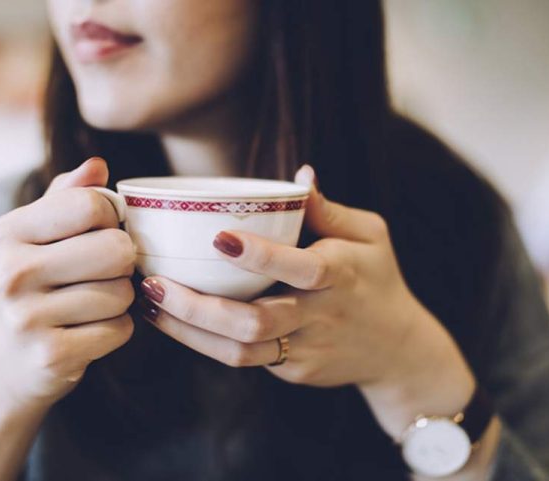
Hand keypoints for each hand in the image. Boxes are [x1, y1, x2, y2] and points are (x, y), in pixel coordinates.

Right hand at [0, 157, 136, 409]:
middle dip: (122, 261)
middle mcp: (9, 272)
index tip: (100, 232)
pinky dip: (117, 330)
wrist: (8, 363)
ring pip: (122, 292)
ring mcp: (27, 318)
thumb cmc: (35, 286)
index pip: (90, 204)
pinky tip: (90, 330)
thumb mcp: (38, 236)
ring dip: (121, 298)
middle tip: (104, 271)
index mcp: (7, 232)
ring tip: (93, 302)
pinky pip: (120, 329)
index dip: (111, 217)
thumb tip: (97, 164)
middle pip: (115, 249)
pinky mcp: (50, 355)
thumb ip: (68, 195)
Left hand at [139, 164, 474, 438]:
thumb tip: (300, 173)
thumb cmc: (376, 278)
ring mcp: (304, 349)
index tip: (217, 236)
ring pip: (239, 350)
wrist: (397, 350)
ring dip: (188, 331)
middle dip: (197, 307)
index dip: (259, 255)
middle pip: (254, 321)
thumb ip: (329, 209)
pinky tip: (176, 320)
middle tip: (153, 283)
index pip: (298, 268)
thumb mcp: (369, 234)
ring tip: (150, 306)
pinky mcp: (291, 370)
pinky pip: (243, 358)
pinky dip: (205, 342)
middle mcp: (318, 317)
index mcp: (339, 276)